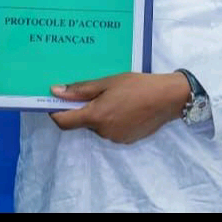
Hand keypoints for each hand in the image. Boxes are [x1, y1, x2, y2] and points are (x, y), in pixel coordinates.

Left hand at [48, 72, 190, 143]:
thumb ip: (80, 89)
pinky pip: (111, 130)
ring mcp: (116, 138)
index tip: (53, 101)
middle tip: (91, 91)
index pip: (64, 122)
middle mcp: (103, 132)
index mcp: (96, 116)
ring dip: (98, 114)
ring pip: (97, 126)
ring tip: (112, 96)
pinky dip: (111, 120)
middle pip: (82, 122)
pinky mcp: (127, 140)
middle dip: (82, 109)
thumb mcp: (107, 82)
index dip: (55, 112)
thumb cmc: (136, 85)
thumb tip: (55, 91)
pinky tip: (123, 106)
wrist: (168, 98)